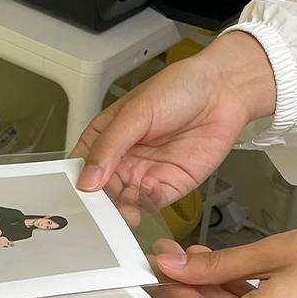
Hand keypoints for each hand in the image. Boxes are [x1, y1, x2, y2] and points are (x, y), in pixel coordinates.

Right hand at [71, 32, 276, 225]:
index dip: (74, 182)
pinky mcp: (169, 186)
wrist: (225, 91)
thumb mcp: (136, 112)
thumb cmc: (181, 88)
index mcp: (105, 137)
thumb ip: (109, 146)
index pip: (80, 166)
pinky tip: (145, 193)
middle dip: (97, 203)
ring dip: (119, 209)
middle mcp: (122, 160)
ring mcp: (144, 174)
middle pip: (99, 191)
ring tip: (120, 207)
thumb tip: (87, 178)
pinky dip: (145, 204)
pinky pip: (151, 204)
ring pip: (122, 203)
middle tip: (96, 209)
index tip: (72, 195)